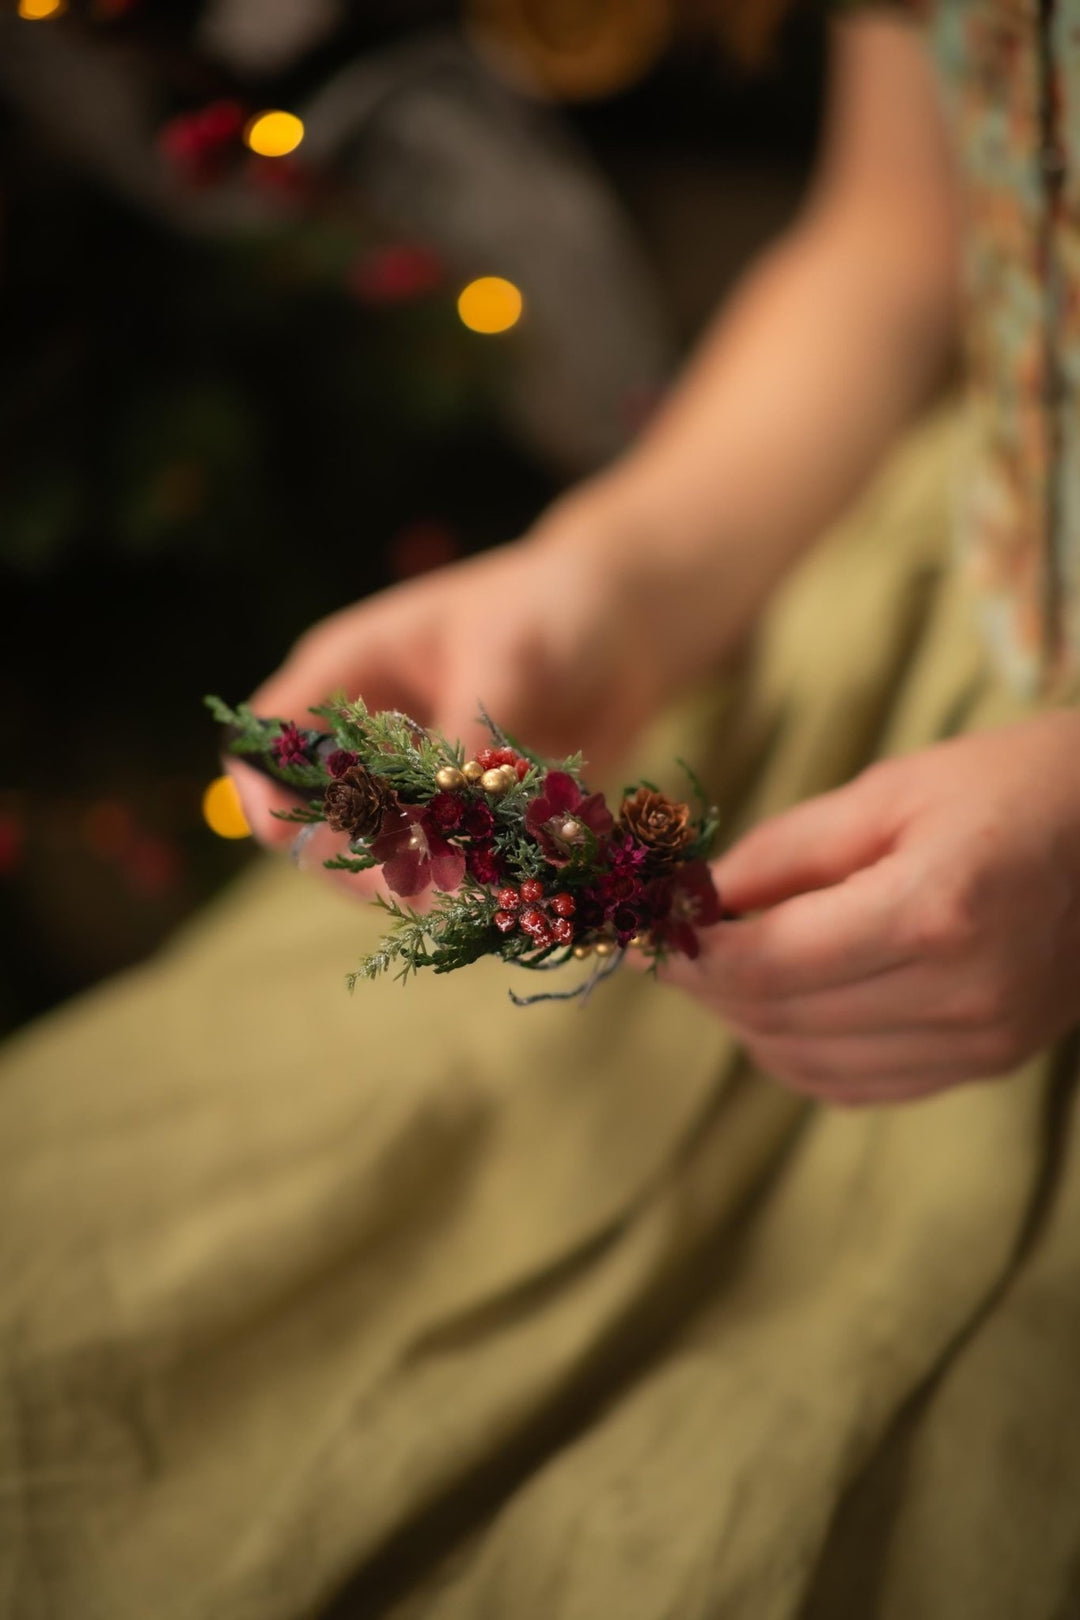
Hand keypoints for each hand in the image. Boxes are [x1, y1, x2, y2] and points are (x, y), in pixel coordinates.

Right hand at [229, 515, 668, 887]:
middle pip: (313, 823)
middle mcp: (365, 739)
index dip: (267, 792)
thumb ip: (466, 733)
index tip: (304, 833)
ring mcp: (415, 788)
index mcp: (346, 675)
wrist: (628, 625)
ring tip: (466, 891)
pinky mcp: (467, 823)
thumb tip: (440, 814)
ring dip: (412, 884)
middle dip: (352, 859)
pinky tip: (502, 889)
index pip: (263, 744)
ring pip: (377, 861)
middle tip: (414, 883)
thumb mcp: (506, 655)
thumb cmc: (553, 606)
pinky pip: (447, 874)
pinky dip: (465, 889)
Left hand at [655, 712, 1079, 1104]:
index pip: (767, 965)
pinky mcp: (988, 1064)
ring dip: (744, 1021)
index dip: (687, 955)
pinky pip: (855, 1086)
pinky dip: (797, 1053)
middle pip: (777, 1020)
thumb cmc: (1012, 786)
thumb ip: (784, 853)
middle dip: (705, 985)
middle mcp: (958, 995)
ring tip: (725, 966)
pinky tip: (783, 1005)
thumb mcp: (891, 791)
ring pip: (805, 1065)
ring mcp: (980, 1042)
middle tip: (669, 944)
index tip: (639, 931)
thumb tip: (690, 901)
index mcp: (932, 912)